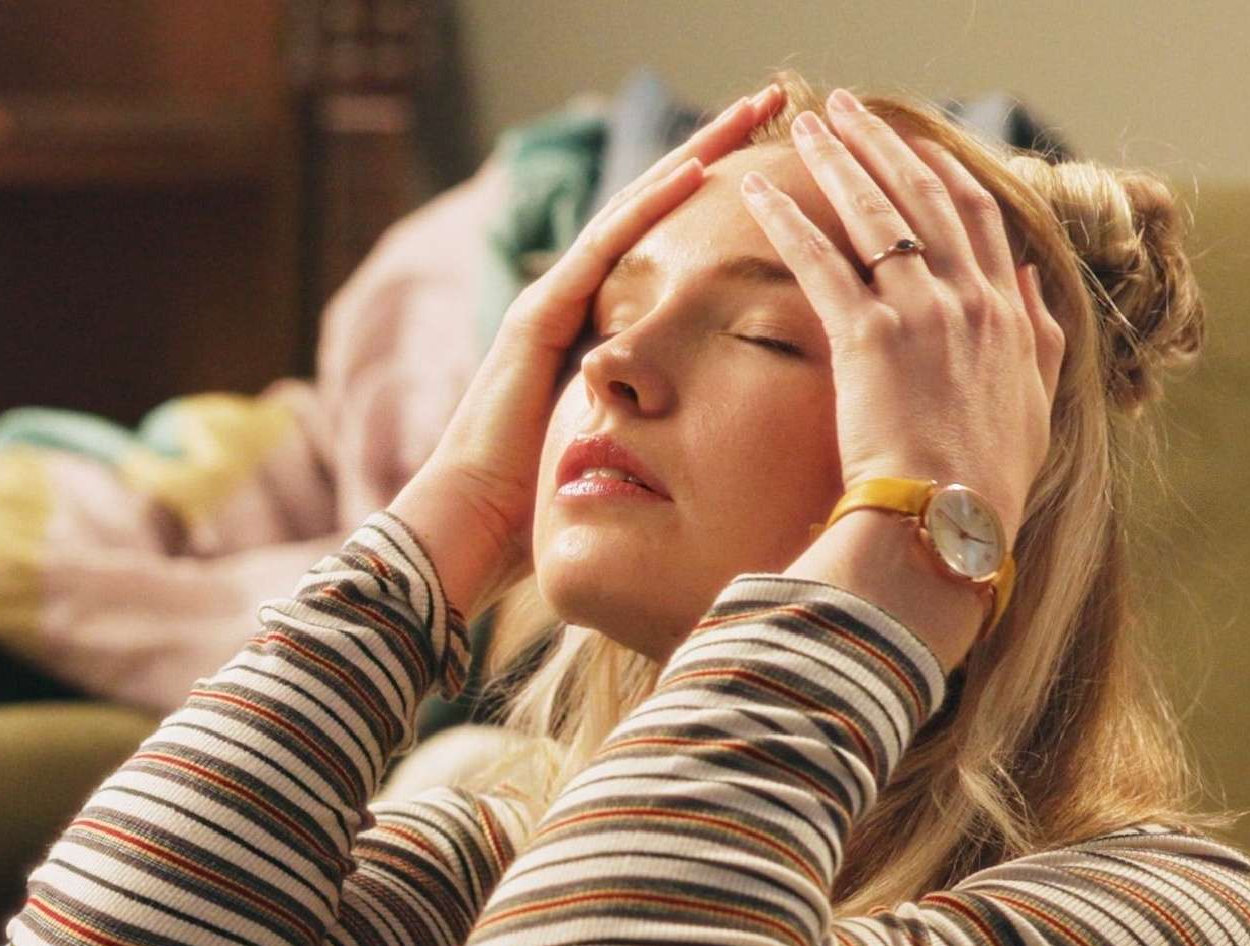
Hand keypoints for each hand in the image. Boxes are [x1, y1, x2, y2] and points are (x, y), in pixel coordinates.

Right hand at [391, 83, 788, 620]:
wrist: (473, 534)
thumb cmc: (539, 519)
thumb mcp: (618, 464)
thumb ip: (656, 441)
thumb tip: (732, 460)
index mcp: (597, 338)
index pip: (666, 254)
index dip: (718, 209)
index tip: (776, 175)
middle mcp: (575, 309)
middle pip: (654, 214)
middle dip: (715, 156)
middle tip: (774, 107)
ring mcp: (553, 307)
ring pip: (634, 212)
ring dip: (694, 158)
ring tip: (750, 115)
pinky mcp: (539, 319)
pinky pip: (605, 249)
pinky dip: (650, 207)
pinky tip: (696, 170)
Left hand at [737, 90, 1064, 551]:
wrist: (951, 525)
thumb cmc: (986, 487)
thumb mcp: (1036, 407)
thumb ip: (1039, 337)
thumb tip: (1034, 278)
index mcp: (1009, 317)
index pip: (978, 219)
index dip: (944, 173)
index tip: (916, 145)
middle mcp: (969, 301)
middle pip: (925, 195)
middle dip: (883, 143)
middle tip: (848, 110)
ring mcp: (921, 314)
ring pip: (875, 212)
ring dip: (838, 159)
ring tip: (806, 125)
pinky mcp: (869, 338)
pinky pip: (822, 260)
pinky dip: (789, 219)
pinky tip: (761, 191)